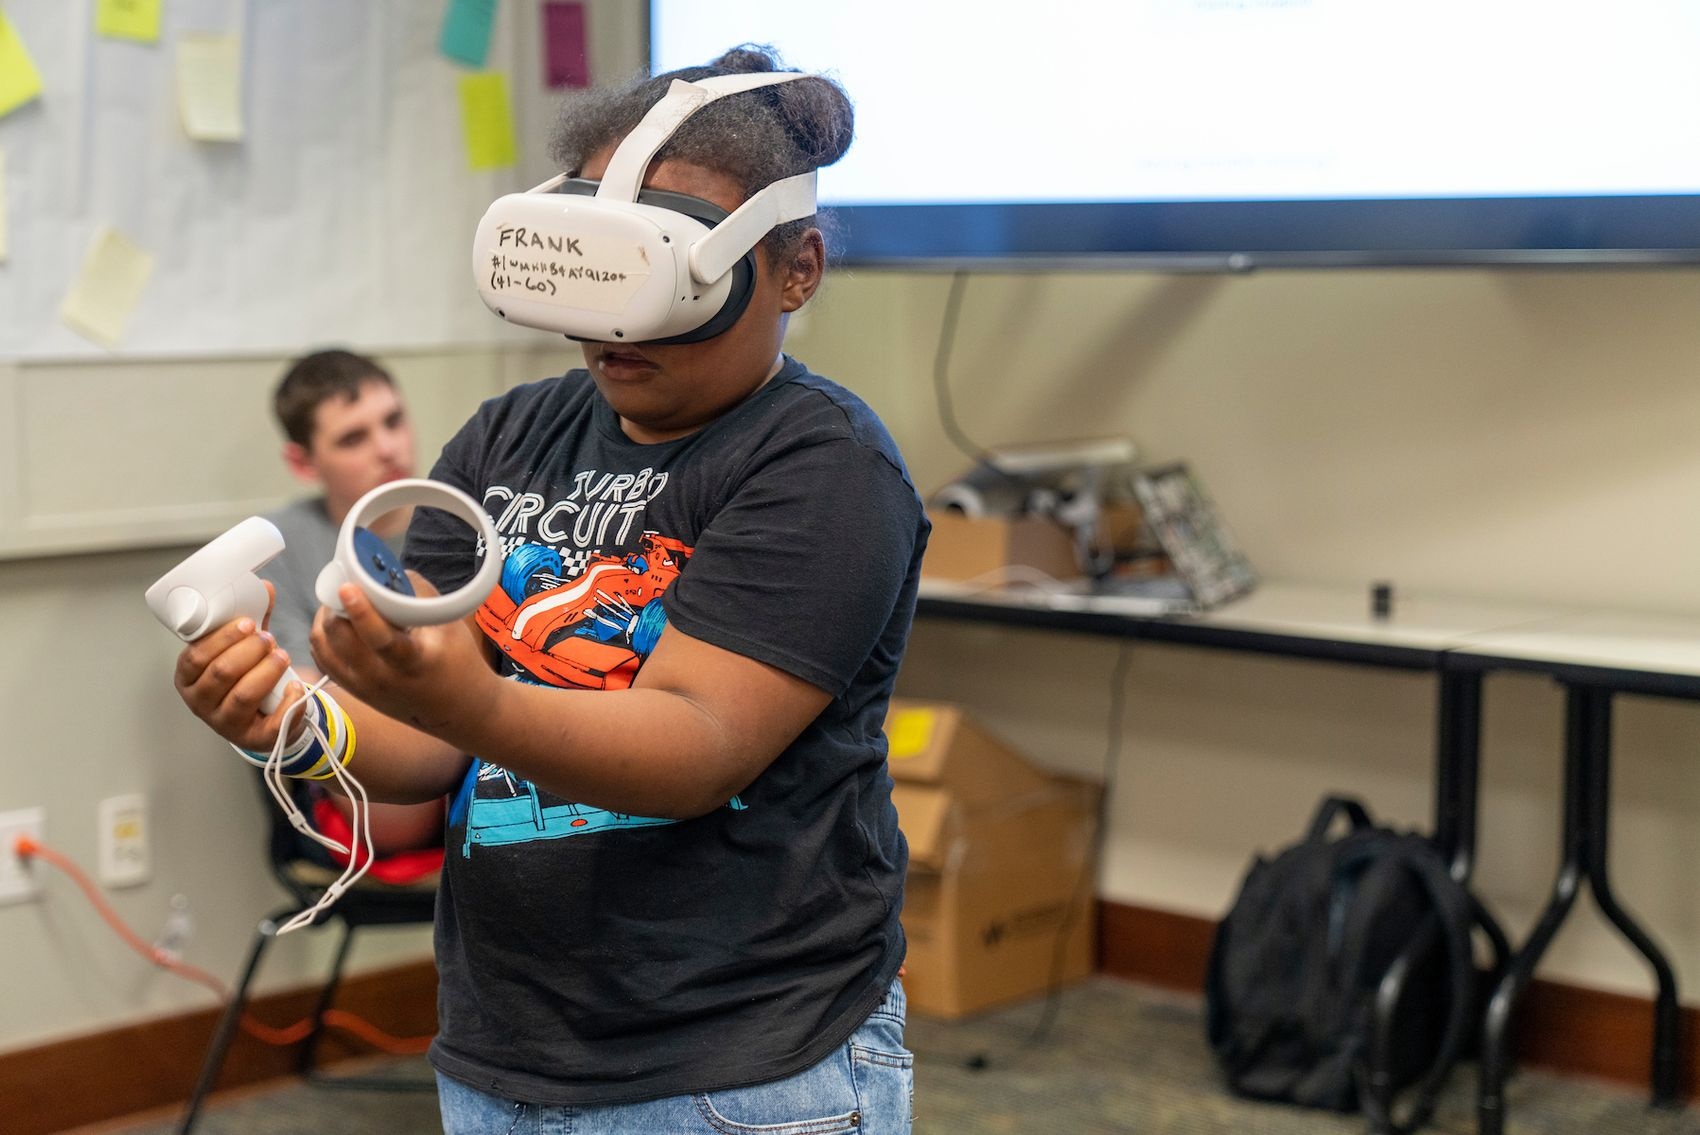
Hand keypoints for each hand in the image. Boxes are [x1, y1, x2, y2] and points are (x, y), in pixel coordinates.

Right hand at [173, 582, 307, 752]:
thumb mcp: (244, 648)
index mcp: (189, 677)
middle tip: (270, 639)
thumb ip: (253, 619)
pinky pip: (270, 722)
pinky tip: (296, 686)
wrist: (268, 717)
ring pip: (243, 695)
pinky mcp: (253, 740)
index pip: (195, 657)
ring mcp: (224, 724)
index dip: (221, 639)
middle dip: (249, 651)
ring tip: (283, 655)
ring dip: (267, 671)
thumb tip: (265, 587)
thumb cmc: (247, 676)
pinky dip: (287, 701)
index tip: (247, 624)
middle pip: (221, 673)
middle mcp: (200, 703)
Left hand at [309, 572, 495, 740]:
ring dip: (325, 618)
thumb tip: (385, 571)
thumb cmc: (457, 662)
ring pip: (322, 645)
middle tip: (345, 586)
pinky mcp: (352, 690)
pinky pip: (321, 657)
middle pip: (339, 637)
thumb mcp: (448, 625)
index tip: (348, 587)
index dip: (360, 611)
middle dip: (335, 605)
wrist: (456, 709)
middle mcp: (380, 678)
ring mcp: (362, 687)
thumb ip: (416, 594)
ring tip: (340, 603)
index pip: (378, 637)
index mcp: (411, 661)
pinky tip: (338, 623)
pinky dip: (324, 636)